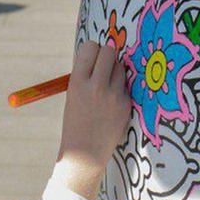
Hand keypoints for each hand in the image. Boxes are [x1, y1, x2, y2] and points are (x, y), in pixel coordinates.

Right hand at [55, 41, 130, 199]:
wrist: (85, 152)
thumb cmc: (76, 121)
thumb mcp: (73, 94)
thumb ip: (84, 74)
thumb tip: (98, 51)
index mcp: (77, 82)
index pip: (90, 47)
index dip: (92, 50)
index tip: (92, 56)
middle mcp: (96, 86)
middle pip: (109, 51)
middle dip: (107, 55)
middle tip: (103, 65)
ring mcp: (114, 95)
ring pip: (120, 67)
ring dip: (115, 71)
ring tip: (106, 87)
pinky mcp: (126, 103)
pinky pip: (126, 85)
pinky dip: (120, 89)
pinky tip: (111, 104)